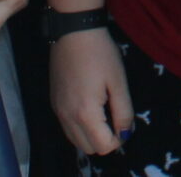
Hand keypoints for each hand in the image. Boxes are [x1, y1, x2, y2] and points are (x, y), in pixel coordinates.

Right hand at [51, 23, 132, 156]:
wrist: (74, 31)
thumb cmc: (100, 53)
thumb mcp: (119, 82)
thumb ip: (124, 112)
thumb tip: (125, 133)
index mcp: (85, 113)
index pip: (104, 146)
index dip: (119, 139)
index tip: (125, 121)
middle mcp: (67, 117)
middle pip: (89, 148)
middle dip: (105, 139)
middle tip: (115, 116)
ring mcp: (58, 111)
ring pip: (76, 140)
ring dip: (92, 134)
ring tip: (104, 110)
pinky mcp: (54, 103)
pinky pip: (67, 127)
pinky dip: (80, 125)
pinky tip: (90, 105)